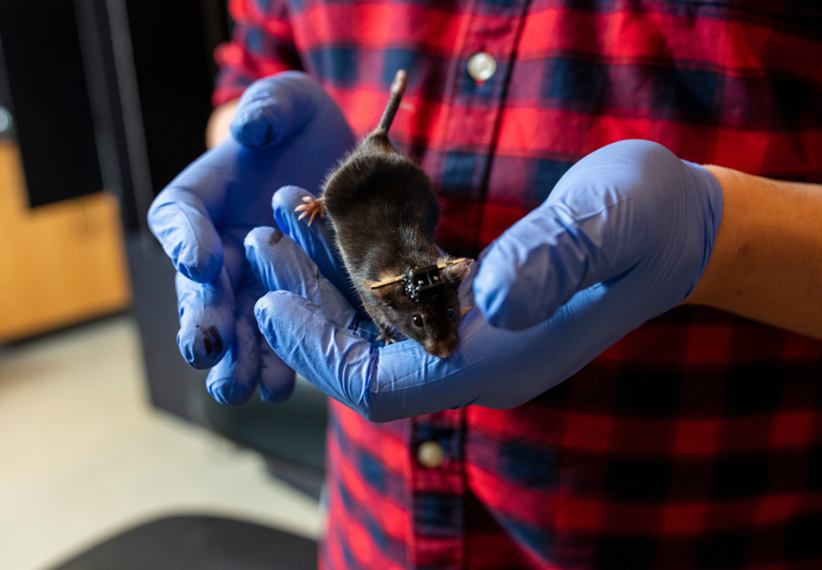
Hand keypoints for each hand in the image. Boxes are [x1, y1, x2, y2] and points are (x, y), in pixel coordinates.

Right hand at [147, 72, 354, 404]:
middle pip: (198, 287)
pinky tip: (281, 386)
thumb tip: (247, 128)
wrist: (348, 166)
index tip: (201, 258)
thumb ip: (269, 108)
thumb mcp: (292, 103)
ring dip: (234, 358)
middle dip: (200, 319)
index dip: (184, 238)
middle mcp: (218, 246)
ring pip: (232, 325)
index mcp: (203, 197)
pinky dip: (278, 361)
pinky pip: (278, 336)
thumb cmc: (305, 127)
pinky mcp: (289, 302)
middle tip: (204, 348)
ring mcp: (252, 281)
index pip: (178, 216)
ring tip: (238, 387)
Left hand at [246, 140, 721, 420]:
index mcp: (504, 360)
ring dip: (320, 279)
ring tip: (282, 219)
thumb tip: (491, 297)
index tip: (273, 303)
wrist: (673, 226)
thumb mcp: (612, 219)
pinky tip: (328, 224)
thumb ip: (556, 256)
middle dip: (304, 307)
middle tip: (261, 242)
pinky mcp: (466, 309)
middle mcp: (477, 361)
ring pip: (369, 328)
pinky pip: (391, 302)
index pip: (385, 386)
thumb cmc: (650, 219)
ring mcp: (470, 339)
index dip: (322, 353)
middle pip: (362, 358)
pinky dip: (351, 267)